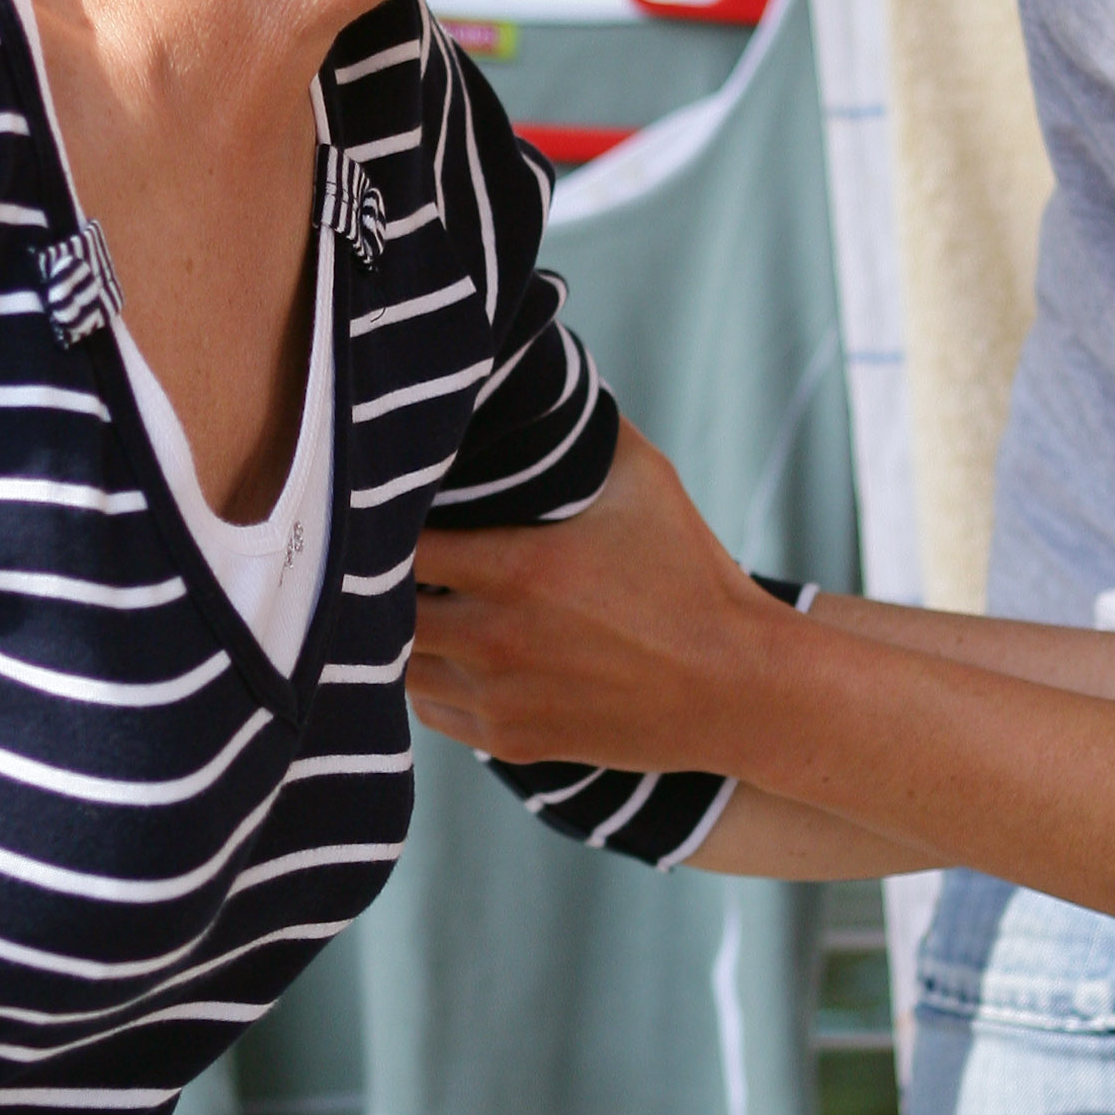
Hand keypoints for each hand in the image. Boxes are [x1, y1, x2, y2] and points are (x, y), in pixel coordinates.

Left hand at [411, 418, 768, 771]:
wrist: (737, 686)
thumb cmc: (692, 574)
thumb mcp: (644, 481)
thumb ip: (580, 431)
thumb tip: (537, 375)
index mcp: (519, 571)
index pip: (399, 542)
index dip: (384, 519)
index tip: (388, 500)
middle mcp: (497, 640)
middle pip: (382, 611)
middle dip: (378, 581)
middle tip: (383, 553)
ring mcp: (500, 698)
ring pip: (398, 666)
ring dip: (396, 632)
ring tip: (411, 598)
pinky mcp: (511, 740)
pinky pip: (431, 710)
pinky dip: (428, 679)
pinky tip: (446, 647)